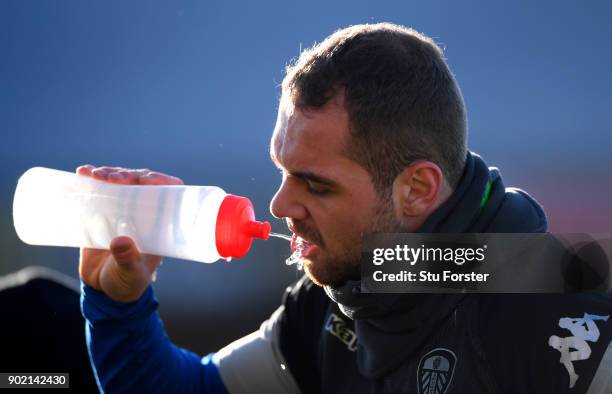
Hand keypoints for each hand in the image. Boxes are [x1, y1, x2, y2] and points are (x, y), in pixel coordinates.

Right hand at [76, 165, 183, 302]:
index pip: (169, 193)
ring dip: (109, 173)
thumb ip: (127, 260)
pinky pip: (100, 190)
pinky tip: (83, 172)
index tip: (143, 179)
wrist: (104, 290)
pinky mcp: (102, 212)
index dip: (160, 181)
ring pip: (121, 182)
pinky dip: (91, 179)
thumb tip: (121, 242)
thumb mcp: (131, 274)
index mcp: (160, 223)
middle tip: (111, 178)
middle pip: (141, 182)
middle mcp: (144, 212)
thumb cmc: (128, 283)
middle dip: (127, 175)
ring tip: (94, 174)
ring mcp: (123, 210)